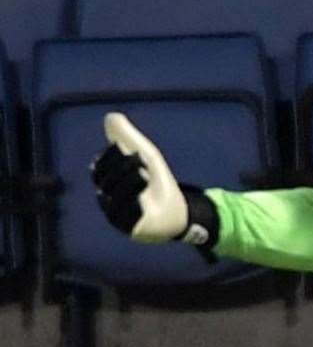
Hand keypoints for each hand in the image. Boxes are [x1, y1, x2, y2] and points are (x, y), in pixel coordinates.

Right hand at [91, 113, 216, 248]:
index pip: (100, 167)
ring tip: (144, 175)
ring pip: (113, 198)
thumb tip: (111, 117)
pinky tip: (142, 198)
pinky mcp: (130, 230)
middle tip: (142, 163)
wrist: (178, 212)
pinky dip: (133, 205)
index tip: (133, 152)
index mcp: (107, 182)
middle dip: (123, 169)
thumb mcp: (147, 157)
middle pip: (105, 182)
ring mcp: (117, 216)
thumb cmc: (158, 183)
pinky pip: (125, 218)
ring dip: (129, 183)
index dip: (113, 158)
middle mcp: (107, 199)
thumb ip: (130, 138)